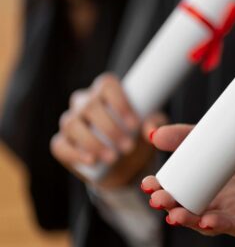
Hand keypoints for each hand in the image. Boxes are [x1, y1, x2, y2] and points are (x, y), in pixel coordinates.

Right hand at [50, 74, 166, 187]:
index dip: (120, 103)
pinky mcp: (61, 144)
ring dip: (93, 142)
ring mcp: (71, 123)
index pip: (107, 85)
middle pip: (89, 106)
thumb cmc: (139, 138)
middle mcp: (85, 103)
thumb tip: (149, 129)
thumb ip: (156, 124)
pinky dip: (74, 153)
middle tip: (128, 147)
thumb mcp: (153, 129)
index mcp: (106, 92)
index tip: (135, 125)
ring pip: (71, 124)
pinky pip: (59, 145)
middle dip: (110, 128)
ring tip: (113, 157)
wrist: (127, 167)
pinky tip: (92, 160)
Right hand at [141, 128, 234, 236]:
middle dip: (171, 207)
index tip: (147, 183)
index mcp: (208, 185)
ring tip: (176, 215)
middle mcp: (219, 203)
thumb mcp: (226, 136)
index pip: (179, 192)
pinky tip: (209, 222)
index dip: (162, 190)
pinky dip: (224, 224)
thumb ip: (193, 134)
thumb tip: (153, 134)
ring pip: (210, 223)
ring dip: (191, 221)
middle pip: (189, 210)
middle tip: (157, 200)